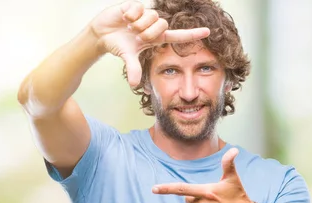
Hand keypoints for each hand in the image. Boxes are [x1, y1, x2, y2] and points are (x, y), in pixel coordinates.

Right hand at [89, 1, 209, 86]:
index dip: (193, 34)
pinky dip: (130, 14)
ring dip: (138, 24)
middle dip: (148, 32)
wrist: (102, 33)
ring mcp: (145, 14)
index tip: (209, 32)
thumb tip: (134, 85)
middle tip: (136, 35)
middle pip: (163, 24)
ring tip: (129, 27)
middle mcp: (154, 25)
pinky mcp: (135, 5)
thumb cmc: (119, 45)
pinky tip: (124, 17)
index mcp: (157, 38)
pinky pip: (139, 8)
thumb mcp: (127, 57)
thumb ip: (133, 68)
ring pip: (152, 16)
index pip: (179, 36)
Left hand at [152, 148, 259, 202]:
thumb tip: (233, 150)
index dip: (166, 189)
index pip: (182, 189)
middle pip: (187, 201)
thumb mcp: (233, 180)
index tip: (154, 189)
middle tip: (211, 199)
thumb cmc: (239, 197)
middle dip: (195, 199)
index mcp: (208, 192)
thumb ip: (229, 164)